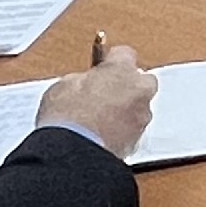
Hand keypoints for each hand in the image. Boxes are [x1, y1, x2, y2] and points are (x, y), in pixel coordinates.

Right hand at [37, 40, 157, 154]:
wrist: (73, 152)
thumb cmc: (67, 117)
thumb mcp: (63, 86)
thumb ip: (81, 79)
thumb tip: (82, 84)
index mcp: (121, 69)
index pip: (125, 54)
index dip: (111, 61)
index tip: (104, 67)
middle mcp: (139, 90)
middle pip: (141, 80)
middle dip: (126, 85)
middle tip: (104, 93)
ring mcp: (141, 116)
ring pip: (140, 106)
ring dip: (126, 109)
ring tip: (102, 118)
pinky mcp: (139, 139)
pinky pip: (134, 128)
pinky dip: (124, 129)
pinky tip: (105, 133)